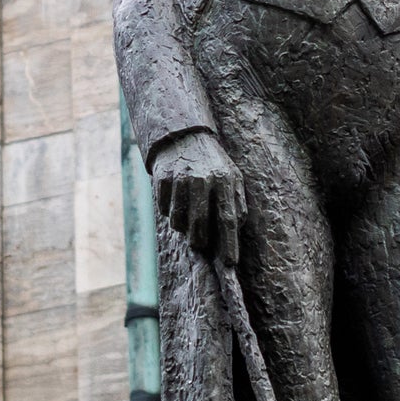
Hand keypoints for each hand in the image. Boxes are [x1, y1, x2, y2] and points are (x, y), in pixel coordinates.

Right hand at [151, 127, 240, 261]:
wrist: (185, 136)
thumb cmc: (213, 164)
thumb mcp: (232, 177)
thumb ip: (237, 203)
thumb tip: (235, 230)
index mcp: (224, 180)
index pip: (227, 218)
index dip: (228, 243)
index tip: (229, 264)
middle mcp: (202, 179)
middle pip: (200, 224)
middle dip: (200, 240)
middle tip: (200, 244)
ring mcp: (180, 178)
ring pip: (178, 220)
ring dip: (183, 226)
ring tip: (187, 215)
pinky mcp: (162, 178)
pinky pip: (163, 210)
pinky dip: (169, 211)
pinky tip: (175, 199)